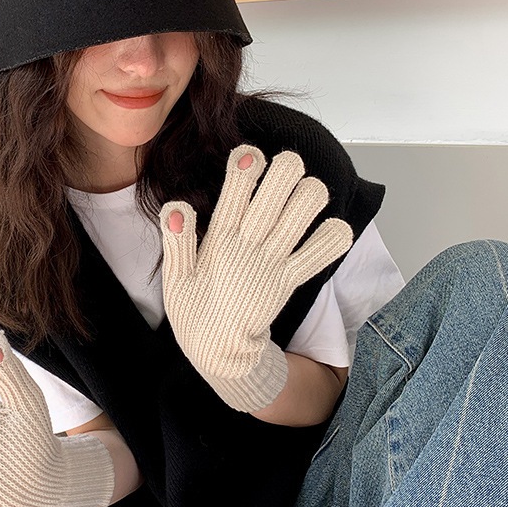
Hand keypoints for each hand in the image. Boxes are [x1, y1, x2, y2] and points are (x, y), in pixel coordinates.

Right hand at [160, 146, 352, 410]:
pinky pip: (324, 251)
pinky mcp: (292, 279)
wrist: (219, 353)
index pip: (236, 190)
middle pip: (279, 189)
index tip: (251, 153)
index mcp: (218, 240)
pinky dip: (333, 235)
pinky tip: (328, 229)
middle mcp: (250, 245)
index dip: (247, 164)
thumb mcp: (174, 277)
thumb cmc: (195, 307)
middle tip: (284, 169)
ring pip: (306, 208)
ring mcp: (275, 261)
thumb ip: (176, 240)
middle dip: (287, 168)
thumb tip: (177, 206)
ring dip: (310, 194)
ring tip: (303, 197)